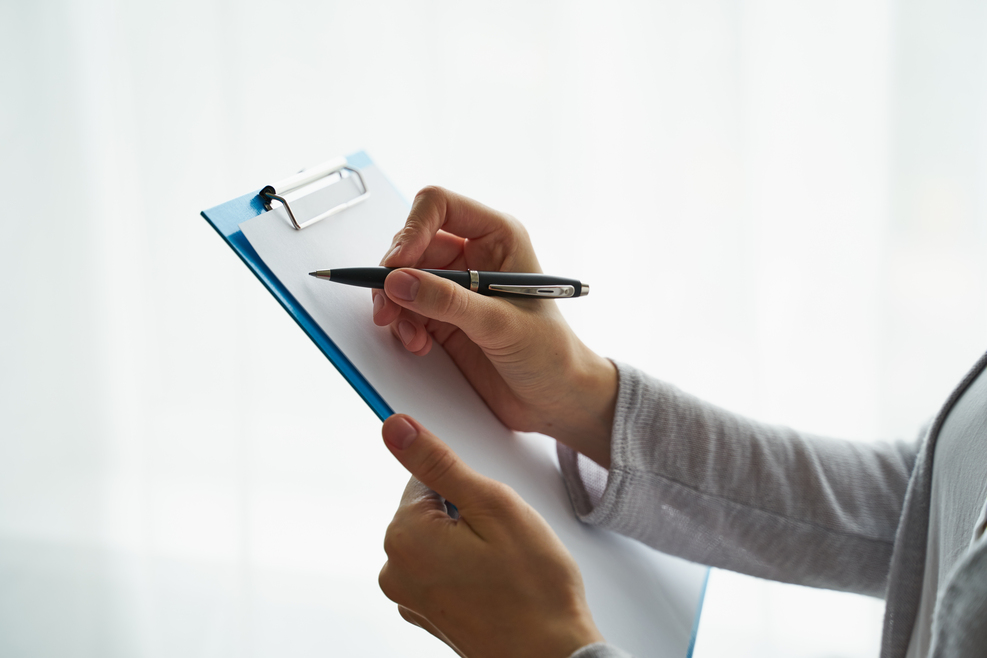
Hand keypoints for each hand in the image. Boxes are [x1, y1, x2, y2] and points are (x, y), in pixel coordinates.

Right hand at [373, 186, 616, 466]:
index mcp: (497, 237)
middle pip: (411, 244)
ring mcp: (455, 287)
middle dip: (394, 276)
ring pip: (402, 278)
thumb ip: (448, 302)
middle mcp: (472, 255)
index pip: (439, 206)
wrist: (556, 398)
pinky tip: (418, 345)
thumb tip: (398, 281)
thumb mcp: (500, 324)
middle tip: (388, 307)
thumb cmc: (550, 353)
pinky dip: (402, 326)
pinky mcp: (442, 317)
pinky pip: (405, 309)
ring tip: (407, 334)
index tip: (396, 265)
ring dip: (395, 304)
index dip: (411, 230)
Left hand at [378, 414, 603, 657]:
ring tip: (503, 567)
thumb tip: (394, 427)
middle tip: (504, 542)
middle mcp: (395, 569)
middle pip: (431, 509)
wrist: (552, 657)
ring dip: (470, 542)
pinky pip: (444, 569)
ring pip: (440, 538)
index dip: (469, 488)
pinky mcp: (428, 613)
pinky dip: (469, 569)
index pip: (426, 477)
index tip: (491, 513)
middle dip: (469, 515)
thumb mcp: (492, 505)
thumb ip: (438, 462)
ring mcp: (410, 597)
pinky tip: (497, 584)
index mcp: (404, 536)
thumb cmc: (534, 590)